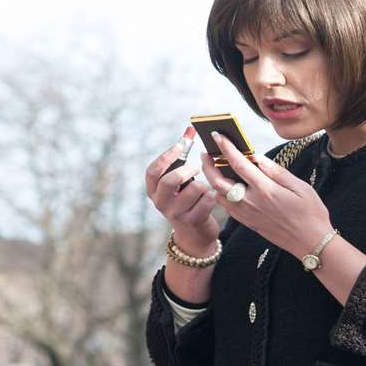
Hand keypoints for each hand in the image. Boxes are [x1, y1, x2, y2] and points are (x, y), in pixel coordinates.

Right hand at [144, 127, 218, 254]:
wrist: (194, 234)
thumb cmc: (187, 201)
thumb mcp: (178, 183)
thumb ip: (180, 160)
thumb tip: (189, 132)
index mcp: (153, 190)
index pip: (153, 171)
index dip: (167, 156)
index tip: (182, 144)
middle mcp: (160, 202)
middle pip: (169, 181)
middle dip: (186, 171)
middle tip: (196, 168)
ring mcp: (175, 214)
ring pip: (194, 190)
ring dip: (204, 185)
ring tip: (205, 189)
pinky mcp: (192, 221)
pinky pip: (207, 201)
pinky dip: (212, 196)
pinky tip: (212, 198)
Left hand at [203, 133, 333, 260]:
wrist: (311, 244)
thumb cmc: (311, 215)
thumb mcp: (301, 188)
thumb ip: (277, 171)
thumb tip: (258, 158)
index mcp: (265, 189)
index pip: (238, 164)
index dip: (226, 147)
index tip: (217, 135)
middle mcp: (251, 202)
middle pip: (218, 180)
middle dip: (208, 164)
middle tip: (206, 152)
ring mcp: (247, 214)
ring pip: (218, 194)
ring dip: (212, 179)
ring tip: (212, 168)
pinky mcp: (247, 222)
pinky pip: (226, 206)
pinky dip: (220, 194)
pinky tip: (224, 187)